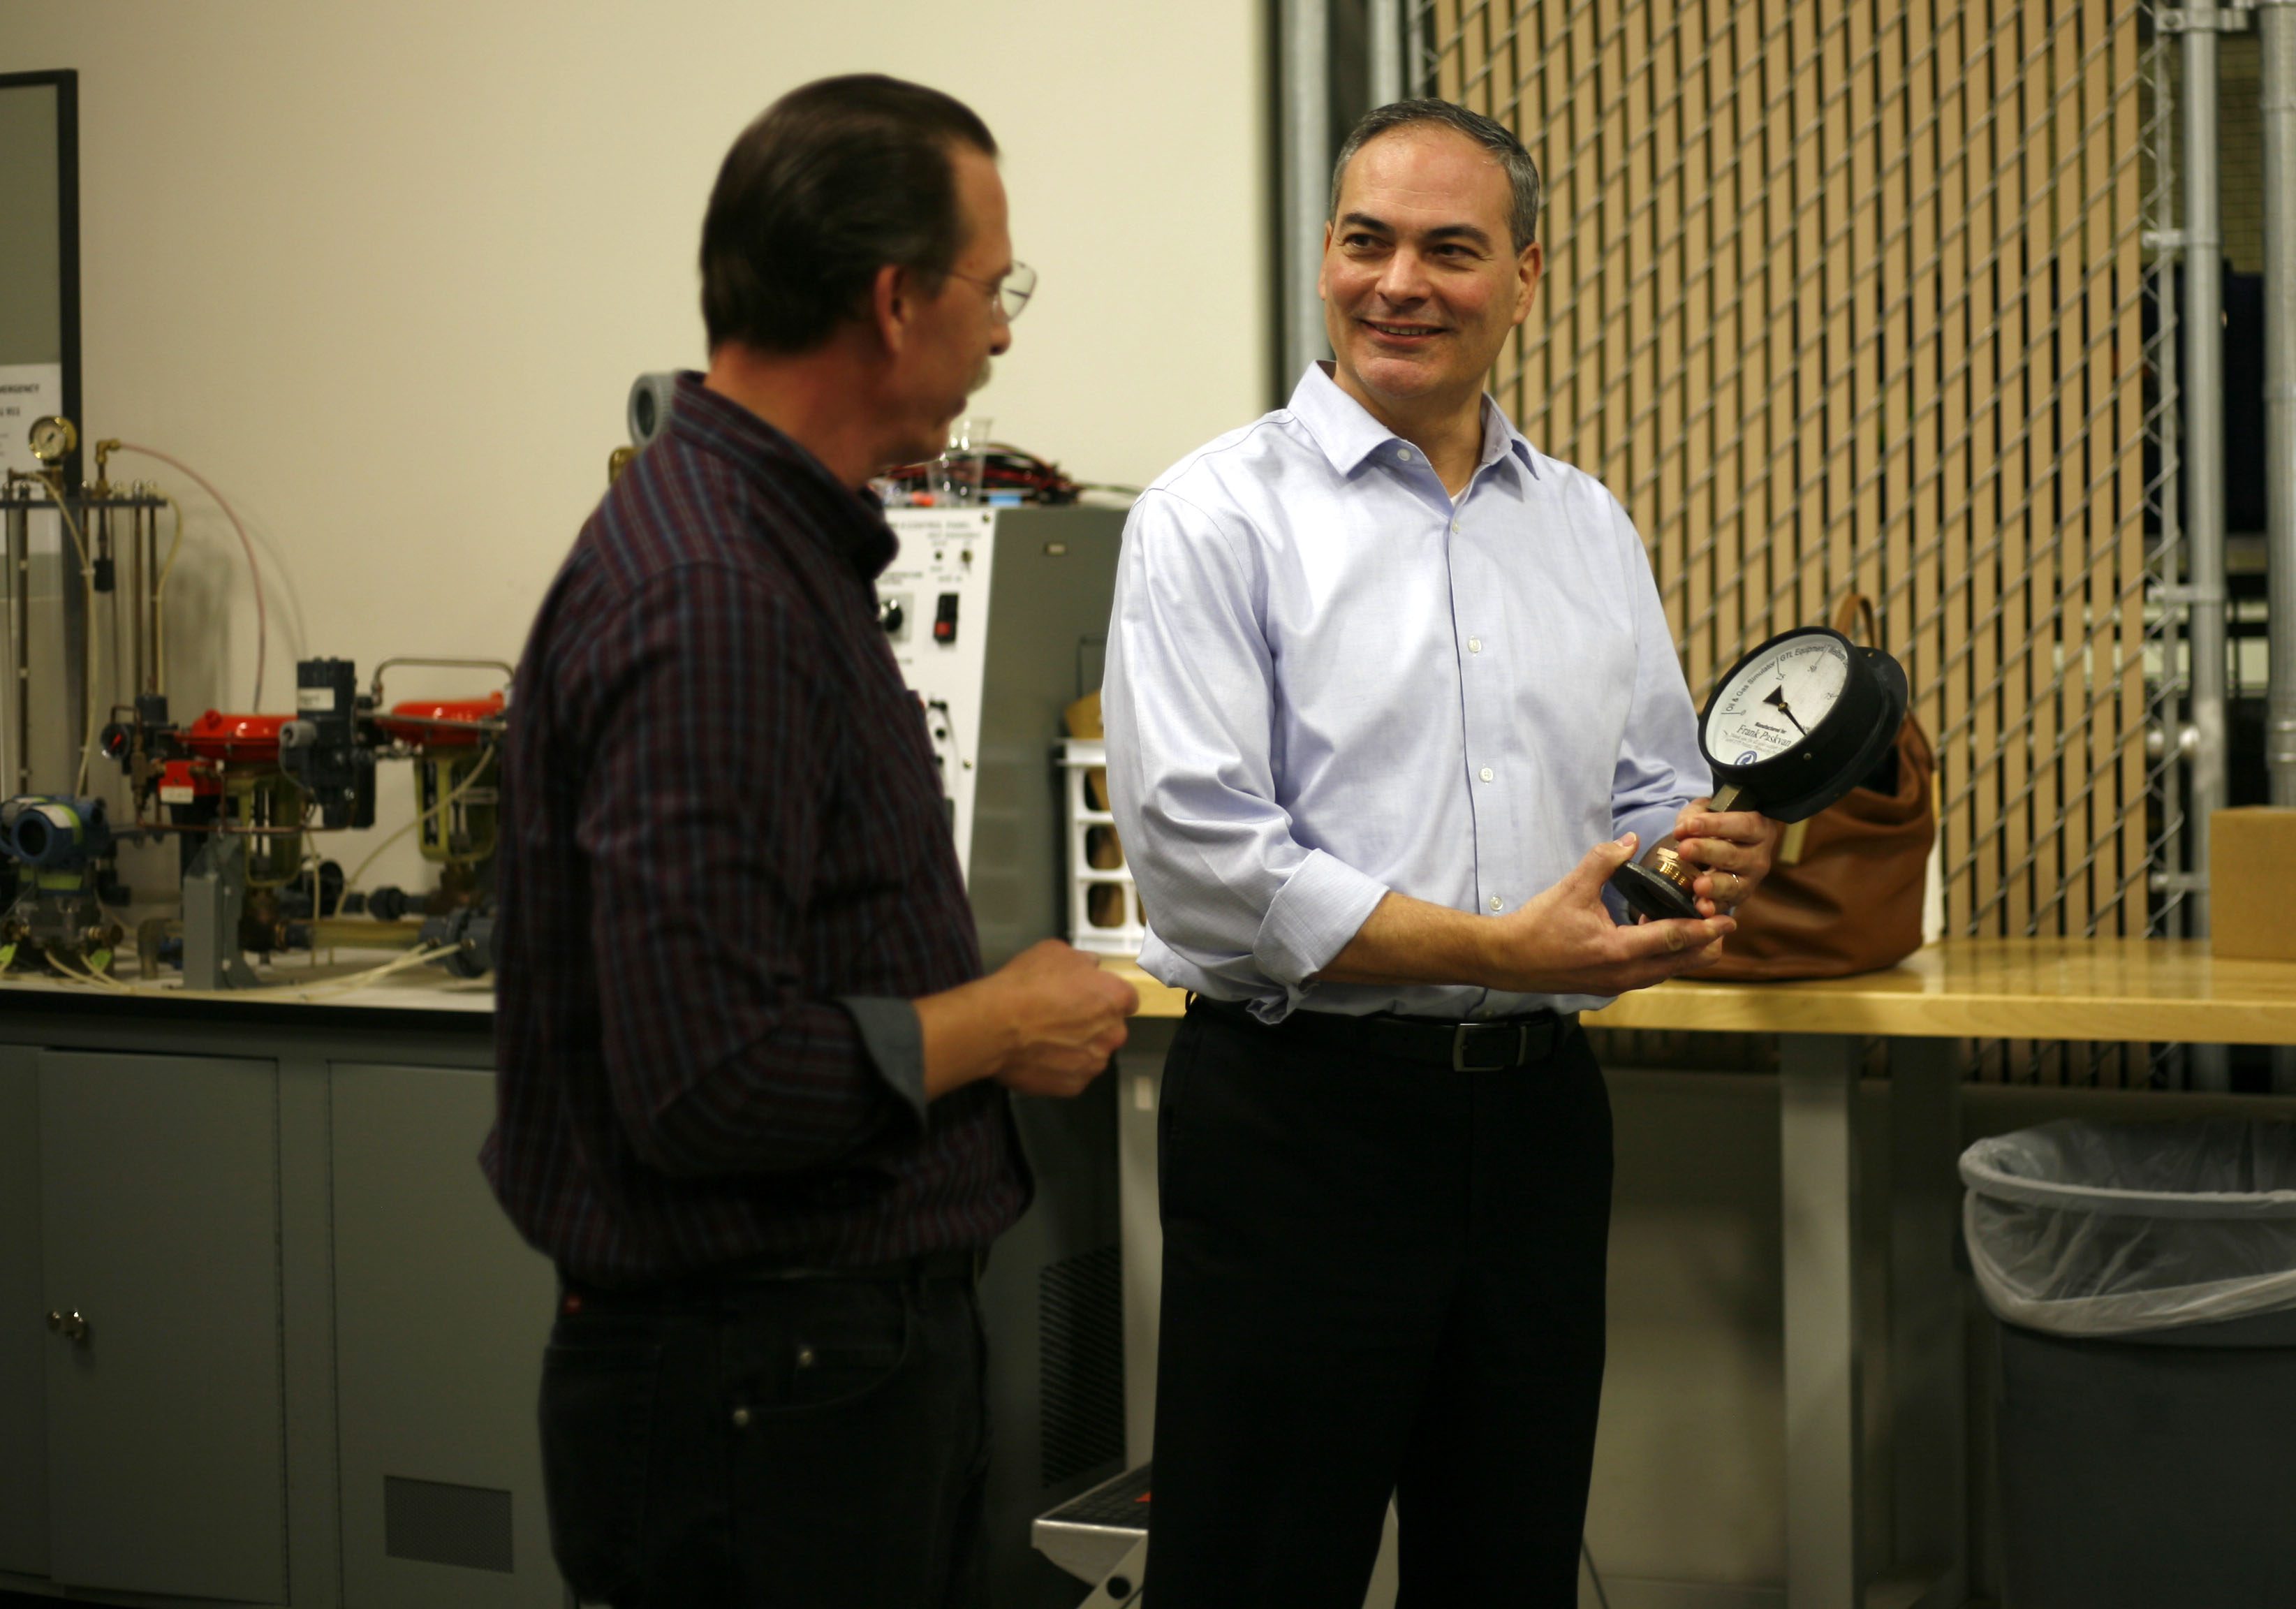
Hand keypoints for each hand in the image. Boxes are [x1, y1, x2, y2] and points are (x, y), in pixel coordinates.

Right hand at [917, 940, 1138, 1100]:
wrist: (995, 1025)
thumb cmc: (1026, 985)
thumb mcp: (1055, 952)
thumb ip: (1082, 961)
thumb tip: (1090, 966)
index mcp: (1115, 997)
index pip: (1127, 999)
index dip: (1106, 997)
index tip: (1090, 997)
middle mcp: (1113, 1033)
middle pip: (1111, 1028)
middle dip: (1093, 1024)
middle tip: (1062, 1016)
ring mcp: (1094, 1063)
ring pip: (1092, 1053)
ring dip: (1077, 1047)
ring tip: (1045, 1037)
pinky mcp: (1074, 1086)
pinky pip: (1072, 1074)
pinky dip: (1060, 1067)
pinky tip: (1039, 1055)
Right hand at [1479, 834, 1734, 993]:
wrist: (1510, 959)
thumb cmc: (1538, 926)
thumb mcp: (1571, 888)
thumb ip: (1603, 861)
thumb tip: (1630, 840)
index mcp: (1616, 950)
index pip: (1673, 939)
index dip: (1704, 928)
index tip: (1728, 919)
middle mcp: (1623, 973)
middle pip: (1680, 963)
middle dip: (1706, 944)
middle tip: (1725, 924)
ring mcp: (1618, 983)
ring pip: (1667, 971)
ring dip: (1686, 952)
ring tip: (1701, 930)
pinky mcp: (1610, 985)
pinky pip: (1650, 973)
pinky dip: (1664, 957)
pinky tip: (1660, 936)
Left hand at [1670, 797, 1780, 913]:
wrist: (1728, 846)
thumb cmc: (1718, 825)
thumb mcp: (1709, 810)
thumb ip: (1695, 815)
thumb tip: (1682, 830)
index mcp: (1758, 829)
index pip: (1741, 826)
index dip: (1714, 825)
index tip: (1689, 825)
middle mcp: (1758, 857)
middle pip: (1733, 855)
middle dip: (1707, 852)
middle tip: (1684, 849)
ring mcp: (1750, 881)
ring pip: (1733, 884)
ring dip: (1714, 885)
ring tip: (1698, 885)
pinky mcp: (1737, 899)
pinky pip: (1726, 905)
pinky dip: (1713, 908)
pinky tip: (1702, 908)